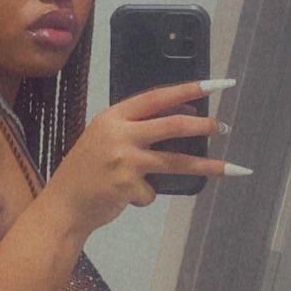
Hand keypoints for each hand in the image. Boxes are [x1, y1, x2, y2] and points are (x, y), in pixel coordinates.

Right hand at [44, 79, 246, 238]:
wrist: (62, 206)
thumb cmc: (84, 173)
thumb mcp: (103, 139)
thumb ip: (134, 128)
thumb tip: (180, 116)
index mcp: (112, 117)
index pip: (157, 97)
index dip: (188, 89)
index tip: (214, 84)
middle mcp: (119, 134)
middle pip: (173, 125)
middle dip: (204, 125)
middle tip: (222, 127)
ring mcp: (124, 160)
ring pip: (176, 160)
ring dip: (205, 164)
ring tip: (228, 167)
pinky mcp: (128, 186)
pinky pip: (152, 191)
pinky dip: (145, 195)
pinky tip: (125, 197)